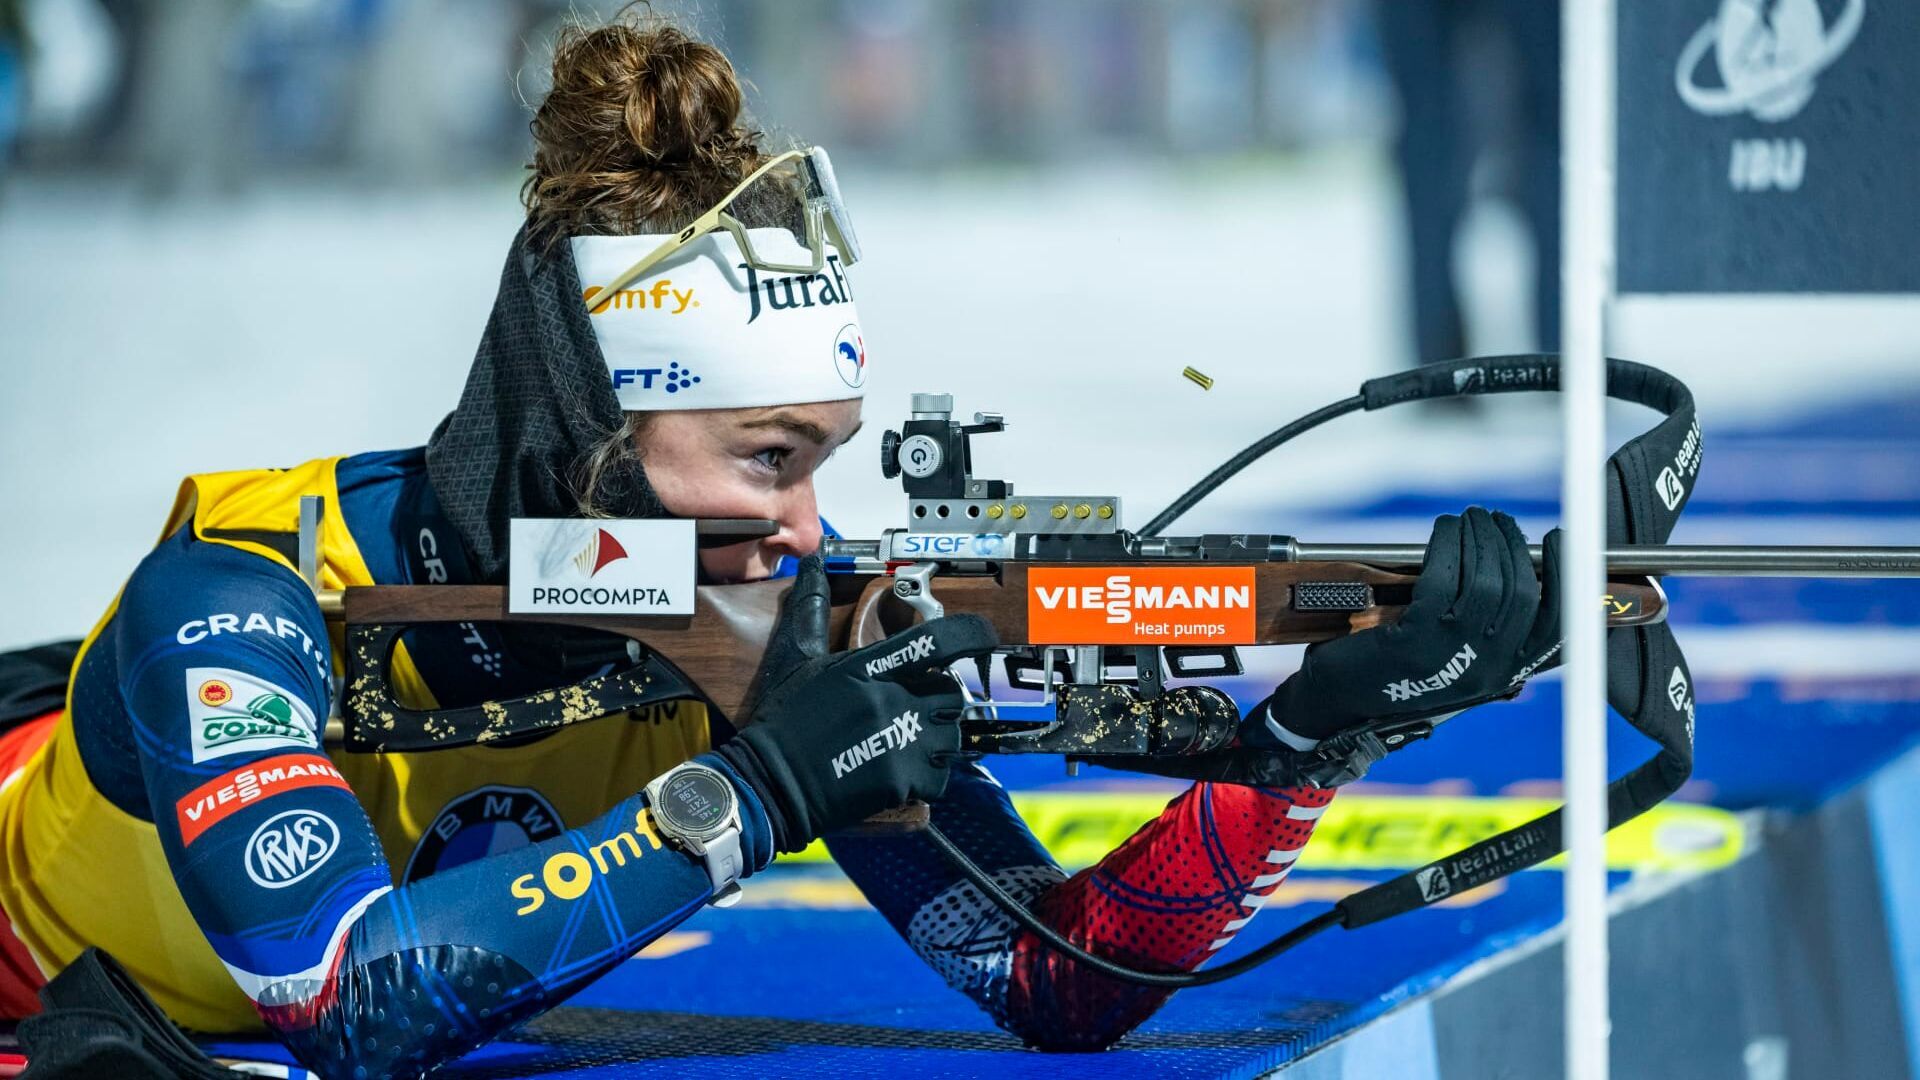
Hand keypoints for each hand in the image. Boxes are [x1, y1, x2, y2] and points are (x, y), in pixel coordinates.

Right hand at [712, 554, 997, 852]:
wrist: (770, 784)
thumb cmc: (783, 722)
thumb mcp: (797, 659)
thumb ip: (812, 610)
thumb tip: (811, 564)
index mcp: (867, 666)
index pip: (938, 642)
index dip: (971, 636)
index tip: (984, 638)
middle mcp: (890, 699)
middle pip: (951, 690)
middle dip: (940, 698)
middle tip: (919, 707)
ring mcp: (899, 741)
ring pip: (951, 732)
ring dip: (939, 738)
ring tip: (912, 743)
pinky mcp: (901, 781)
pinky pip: (941, 775)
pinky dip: (930, 777)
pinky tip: (905, 775)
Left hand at [1257, 507, 1562, 747]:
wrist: (1340, 700)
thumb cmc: (1399, 668)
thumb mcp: (1456, 655)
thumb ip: (1490, 625)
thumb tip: (1520, 563)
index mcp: (1506, 674)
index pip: (1559, 625)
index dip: (1567, 576)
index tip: (1555, 539)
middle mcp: (1489, 670)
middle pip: (1524, 595)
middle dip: (1512, 546)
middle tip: (1496, 518)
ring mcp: (1453, 657)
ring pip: (1487, 584)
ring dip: (1481, 539)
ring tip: (1471, 517)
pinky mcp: (1415, 642)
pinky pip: (1443, 582)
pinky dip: (1447, 547)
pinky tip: (1445, 529)